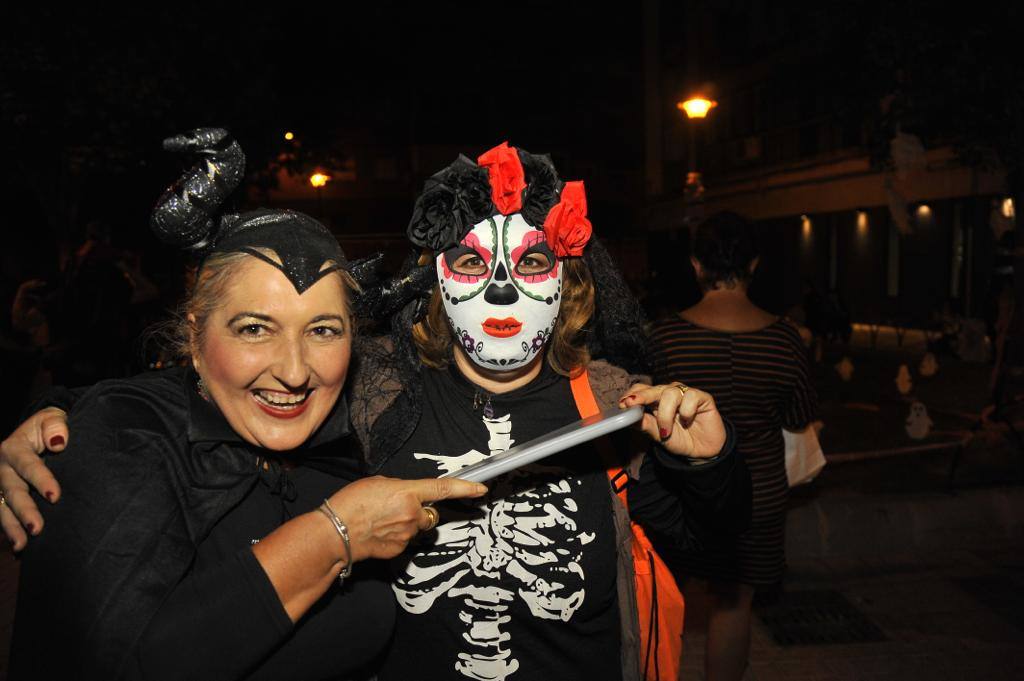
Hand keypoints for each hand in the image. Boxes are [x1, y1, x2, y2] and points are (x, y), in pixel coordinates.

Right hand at [0, 408, 68, 549]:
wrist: (39, 432)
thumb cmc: (50, 426)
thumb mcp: (53, 418)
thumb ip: (56, 426)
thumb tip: (59, 442)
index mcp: (14, 448)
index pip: (28, 465)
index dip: (41, 480)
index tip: (55, 495)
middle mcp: (2, 468)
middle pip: (13, 491)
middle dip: (24, 511)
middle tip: (37, 528)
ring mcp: (1, 483)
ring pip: (2, 507)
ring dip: (12, 527)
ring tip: (23, 545)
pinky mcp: (3, 495)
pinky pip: (2, 513)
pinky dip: (9, 530)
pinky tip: (18, 546)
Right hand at [330, 476, 486, 562]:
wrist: (335, 533)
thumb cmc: (351, 504)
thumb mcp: (378, 484)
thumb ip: (400, 489)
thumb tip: (408, 496)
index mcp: (407, 492)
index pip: (443, 489)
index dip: (465, 488)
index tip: (480, 489)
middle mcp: (412, 514)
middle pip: (431, 513)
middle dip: (422, 511)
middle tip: (399, 509)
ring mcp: (407, 534)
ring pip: (418, 528)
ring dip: (408, 524)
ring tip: (383, 521)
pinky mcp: (400, 550)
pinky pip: (406, 540)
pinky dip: (397, 536)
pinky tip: (380, 533)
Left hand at [619, 382, 725, 457]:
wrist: (702, 451)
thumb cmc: (679, 440)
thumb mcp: (656, 435)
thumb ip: (643, 424)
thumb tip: (626, 415)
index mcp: (655, 400)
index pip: (641, 390)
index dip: (631, 395)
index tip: (622, 404)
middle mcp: (669, 394)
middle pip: (653, 389)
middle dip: (641, 396)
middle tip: (631, 404)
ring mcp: (685, 394)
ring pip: (670, 393)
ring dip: (665, 415)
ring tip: (666, 431)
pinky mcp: (702, 397)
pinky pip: (690, 397)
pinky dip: (686, 411)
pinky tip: (688, 420)